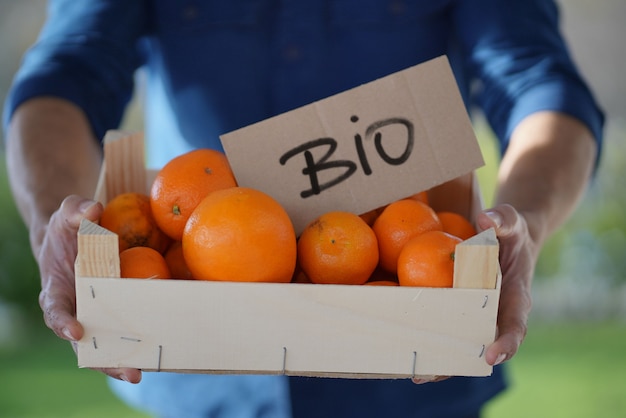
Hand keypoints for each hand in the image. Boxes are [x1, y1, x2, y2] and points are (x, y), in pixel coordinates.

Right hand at [37, 195, 141, 382]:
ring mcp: (99, 315)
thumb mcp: (68, 214)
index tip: (76, 331)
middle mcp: (77, 310)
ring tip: (145, 374)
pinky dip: (145, 340)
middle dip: (106, 360)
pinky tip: (165, 350)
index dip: (64, 323)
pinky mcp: (121, 312)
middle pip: (87, 343)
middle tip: (129, 372)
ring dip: (127, 361)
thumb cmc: (70, 227)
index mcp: (58, 290)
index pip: (56, 310)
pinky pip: (132, 328)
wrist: (79, 236)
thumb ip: (75, 210)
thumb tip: (93, 209)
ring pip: (110, 346)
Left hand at [412, 204, 534, 383]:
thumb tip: (486, 219)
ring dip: (442, 360)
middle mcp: (498, 313)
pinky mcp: (462, 309)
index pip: (515, 324)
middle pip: (483, 346)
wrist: (511, 238)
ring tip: (416, 374)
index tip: (491, 356)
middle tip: (434, 374)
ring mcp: (479, 314)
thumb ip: (504, 219)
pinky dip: (432, 337)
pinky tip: (407, 345)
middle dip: (461, 363)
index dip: (506, 342)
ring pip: (463, 343)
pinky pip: (449, 325)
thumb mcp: (512, 221)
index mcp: (516, 297)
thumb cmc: (512, 231)